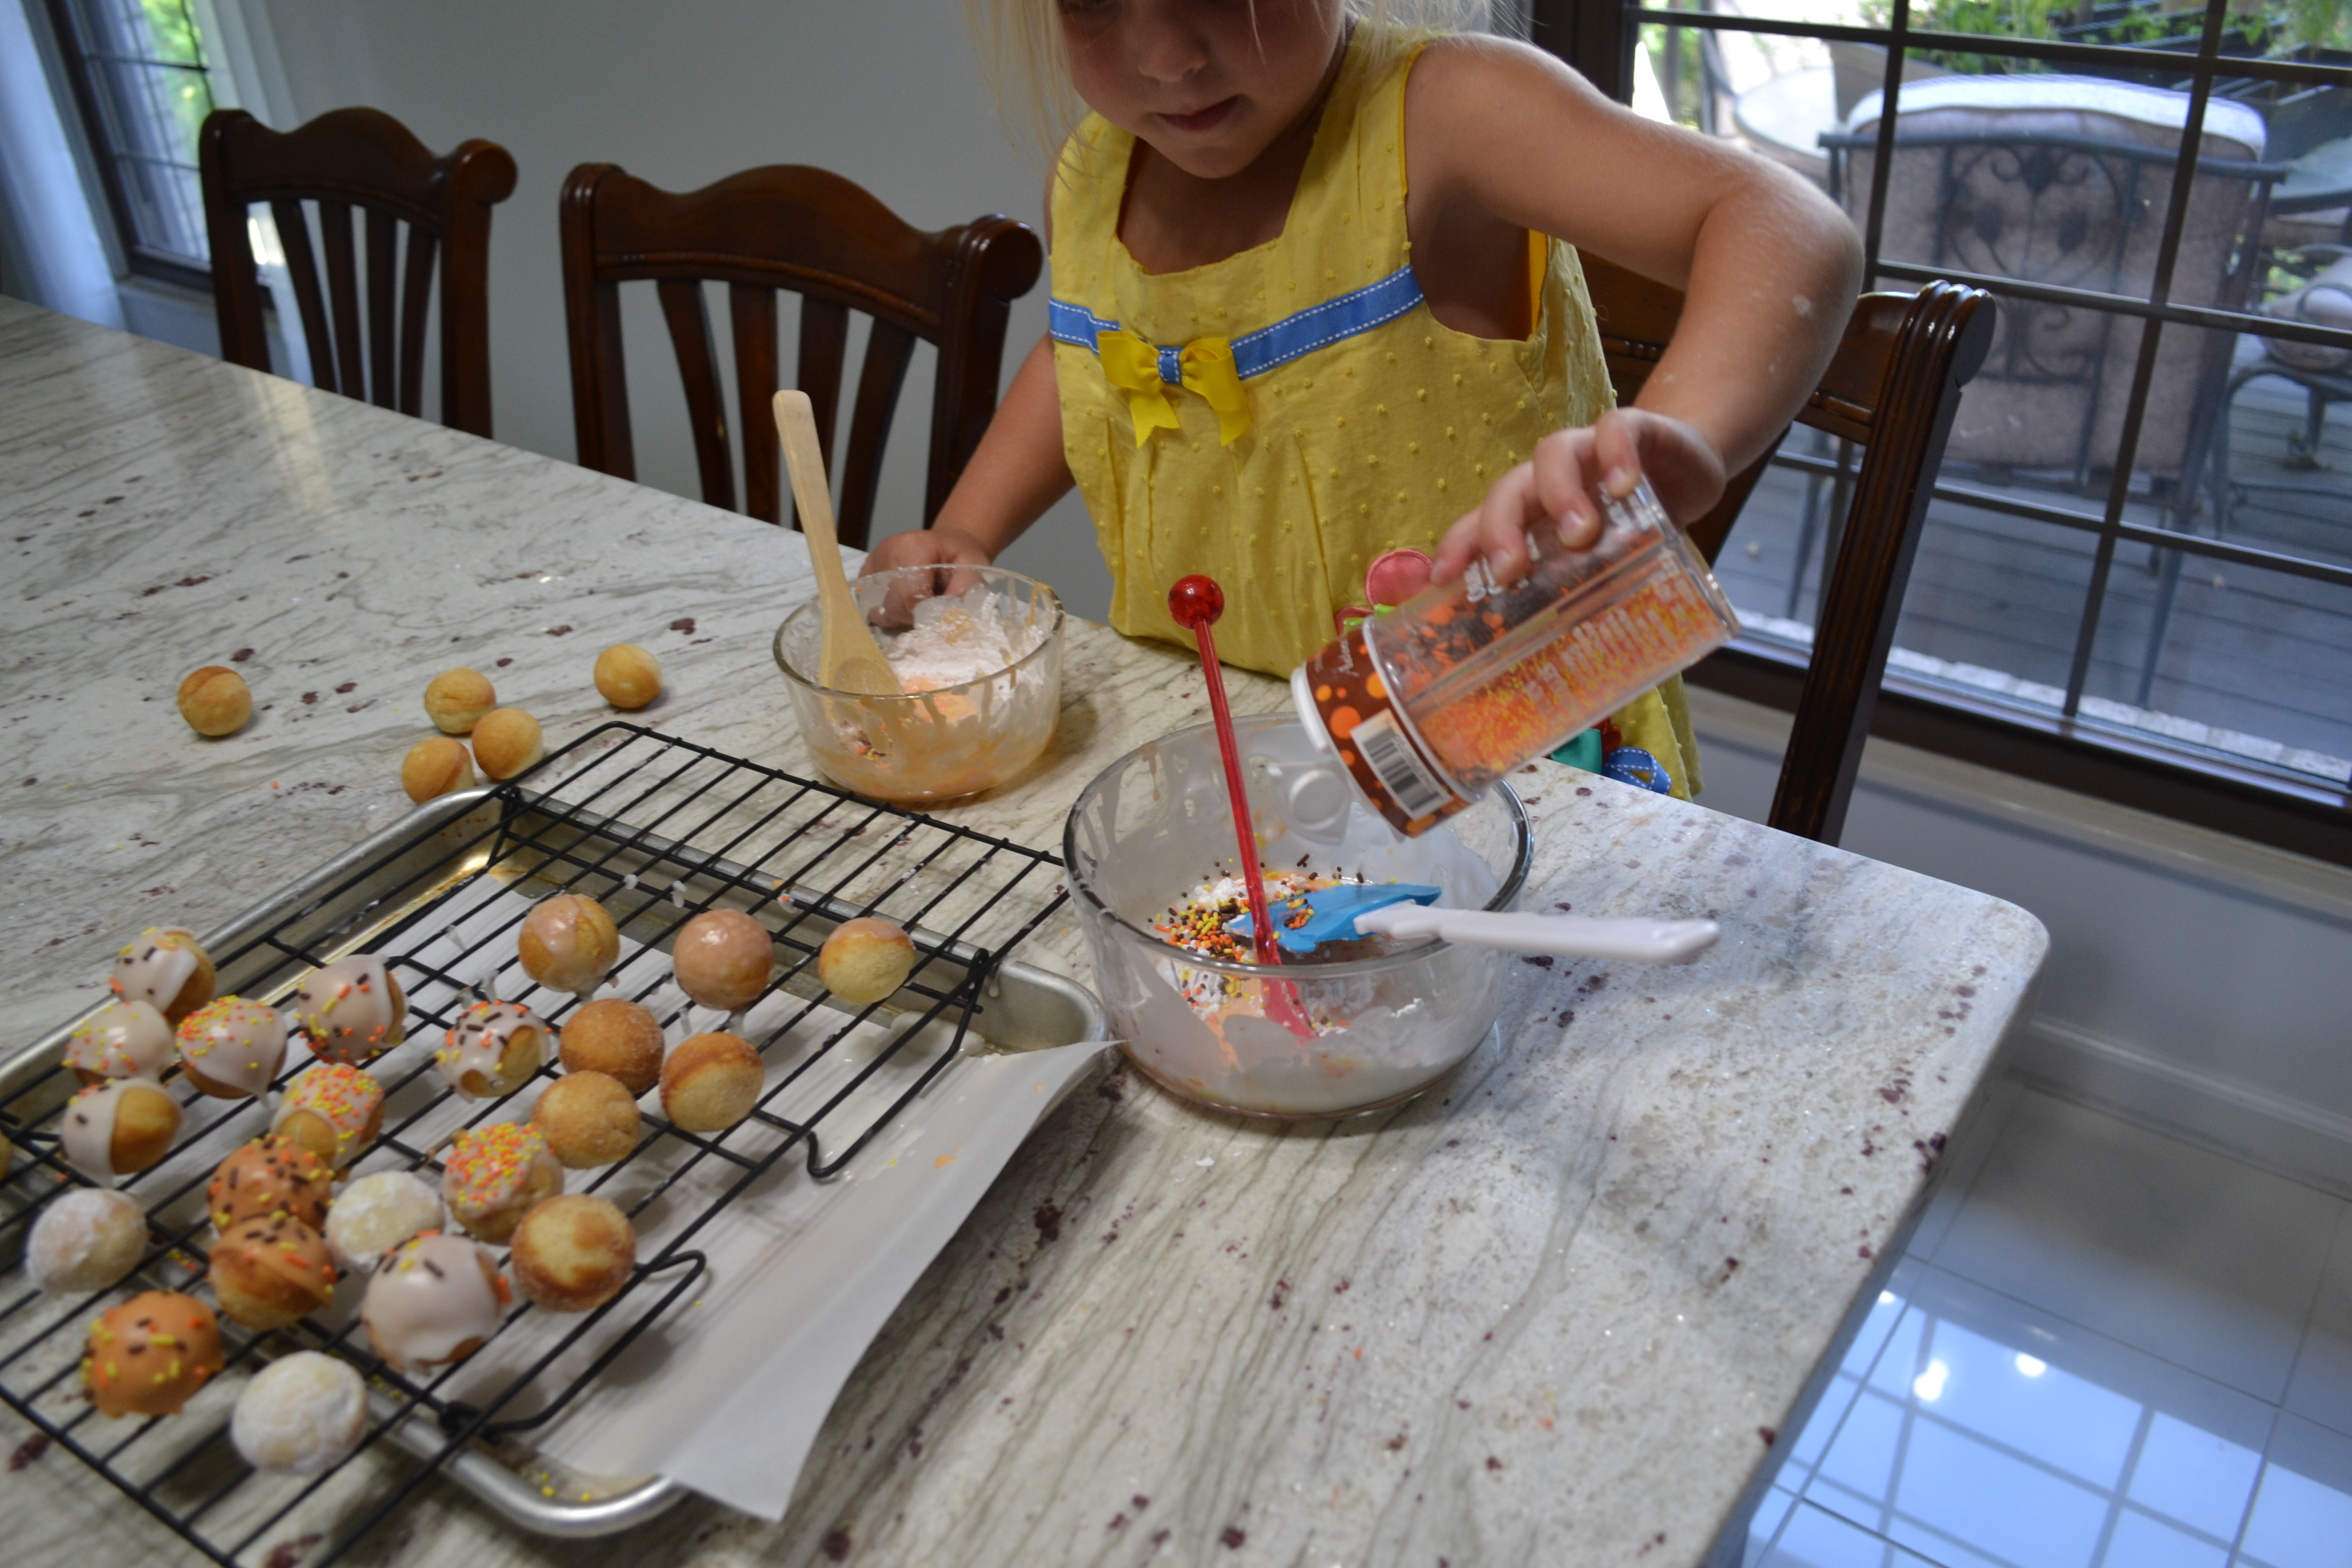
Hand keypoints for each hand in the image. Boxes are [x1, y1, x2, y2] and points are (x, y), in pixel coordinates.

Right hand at [856, 524, 996, 627]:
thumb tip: (944, 618)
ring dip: (899, 614)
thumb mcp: (974, 569)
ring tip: (918, 601)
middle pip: (891, 604)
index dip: (923, 613)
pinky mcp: (866, 572)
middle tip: (930, 606)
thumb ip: (963, 591)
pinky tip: (904, 599)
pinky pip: (870, 603)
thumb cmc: (961, 557)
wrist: (947, 543)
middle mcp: (886, 550)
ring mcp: (872, 561)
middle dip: (911, 615)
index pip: (908, 594)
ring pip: (878, 608)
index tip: (938, 611)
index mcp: (914, 546)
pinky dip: (888, 609)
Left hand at [1430, 408, 1726, 586]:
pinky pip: (1616, 431)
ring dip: (1559, 495)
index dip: (1458, 547)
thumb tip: (1562, 666)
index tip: (1442, 580)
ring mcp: (1588, 449)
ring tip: (1580, 534)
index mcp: (1531, 512)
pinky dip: (1617, 454)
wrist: (1689, 472)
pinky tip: (1625, 484)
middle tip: (1511, 570)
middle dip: (1501, 530)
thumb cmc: (1635, 527)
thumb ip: (1580, 596)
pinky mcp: (1633, 429)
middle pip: (1508, 490)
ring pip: (1554, 455)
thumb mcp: (1605, 564)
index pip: (1480, 524)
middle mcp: (1549, 478)